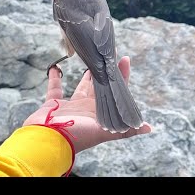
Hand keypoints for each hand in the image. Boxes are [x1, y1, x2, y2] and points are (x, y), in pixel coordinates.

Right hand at [23, 56, 151, 153]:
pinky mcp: (53, 104)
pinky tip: (56, 67)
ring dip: (87, 75)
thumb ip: (124, 130)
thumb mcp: (102, 133)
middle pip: (100, 87)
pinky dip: (54, 78)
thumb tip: (148, 127)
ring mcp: (71, 107)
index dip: (121, 77)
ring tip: (92, 60)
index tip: (124, 60)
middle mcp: (87, 109)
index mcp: (99, 114)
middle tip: (109, 54)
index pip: (114, 92)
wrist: (46, 141)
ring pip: (82, 87)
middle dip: (106, 72)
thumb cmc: (75, 136)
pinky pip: (54, 88)